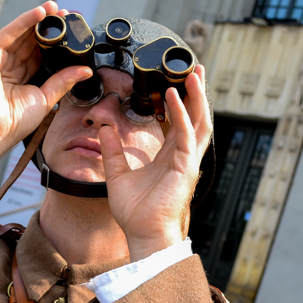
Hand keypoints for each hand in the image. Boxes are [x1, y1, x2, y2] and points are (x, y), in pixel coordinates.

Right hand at [0, 2, 92, 182]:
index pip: (40, 54)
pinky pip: (8, 33)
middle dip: (47, 26)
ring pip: (20, 34)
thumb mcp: (45, 99)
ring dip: (37, 19)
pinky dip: (23, 21)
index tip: (69, 30)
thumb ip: (63, 81)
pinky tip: (38, 13)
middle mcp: (9, 67)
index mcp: (22, 78)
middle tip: (64, 13)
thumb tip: (85, 70)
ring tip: (54, 7)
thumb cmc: (12, 123)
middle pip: (30, 41)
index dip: (54, 41)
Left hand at [99, 65, 211, 261]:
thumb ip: (112, 150)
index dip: (180, 101)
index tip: (175, 81)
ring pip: (199, 121)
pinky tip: (174, 97)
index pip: (178, 122)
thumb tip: (103, 128)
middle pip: (195, 117)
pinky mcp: (186, 167)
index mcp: (169, 156)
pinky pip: (186, 135)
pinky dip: (181, 115)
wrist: (142, 234)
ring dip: (197, 97)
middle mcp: (182, 156)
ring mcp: (187, 161)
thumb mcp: (117, 174)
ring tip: (192, 74)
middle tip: (194, 68)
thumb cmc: (135, 212)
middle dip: (196, 92)